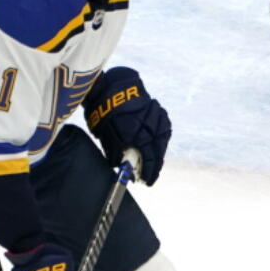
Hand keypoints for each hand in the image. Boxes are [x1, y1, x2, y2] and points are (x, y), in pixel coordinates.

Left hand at [84, 67, 170, 185]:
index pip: (148, 159)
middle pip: (158, 152)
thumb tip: (119, 165)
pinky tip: (157, 147)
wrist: (113, 88)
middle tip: (150, 178)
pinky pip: (164, 131)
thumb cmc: (105, 112)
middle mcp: (151, 128)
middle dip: (154, 167)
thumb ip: (114, 152)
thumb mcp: (106, 135)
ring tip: (154, 165)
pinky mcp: (160, 112)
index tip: (146, 182)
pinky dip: (160, 141)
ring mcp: (158, 119)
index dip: (148, 173)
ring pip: (162, 142)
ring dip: (158, 154)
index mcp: (137, 135)